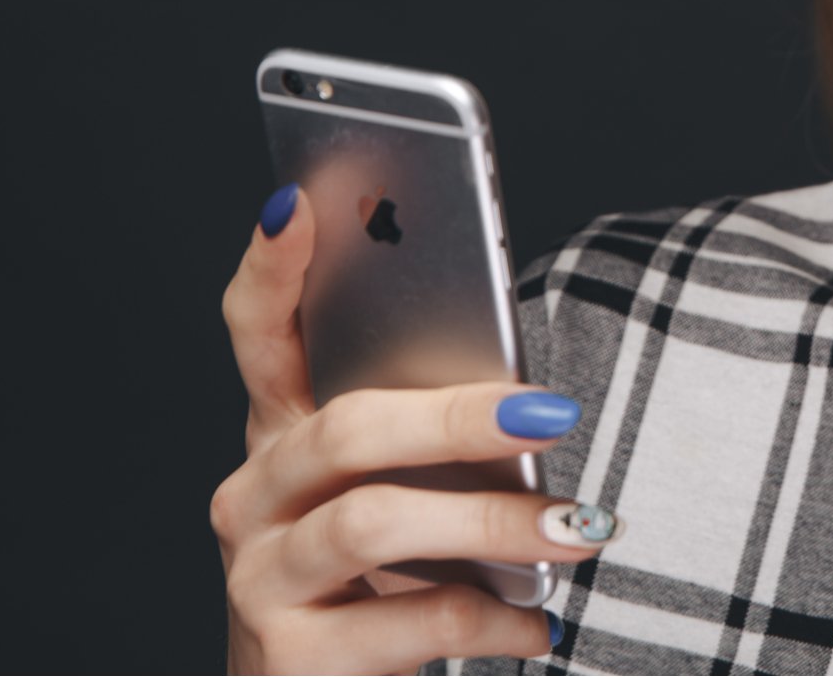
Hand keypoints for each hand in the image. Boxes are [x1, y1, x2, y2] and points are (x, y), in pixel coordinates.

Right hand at [211, 185, 611, 673]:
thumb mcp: (402, 497)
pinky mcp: (292, 659)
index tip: (295, 201)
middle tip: (550, 412)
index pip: (259, 335)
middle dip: (455, 415)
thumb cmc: (381, 581)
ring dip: (494, 523)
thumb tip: (533, 396)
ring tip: (580, 529)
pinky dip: (491, 619)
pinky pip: (406, 621)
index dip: (270, 269)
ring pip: (373, 522)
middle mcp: (252, 498)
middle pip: (346, 429)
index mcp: (282, 437)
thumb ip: (434, 436)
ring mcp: (260, 578)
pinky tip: (538, 623)